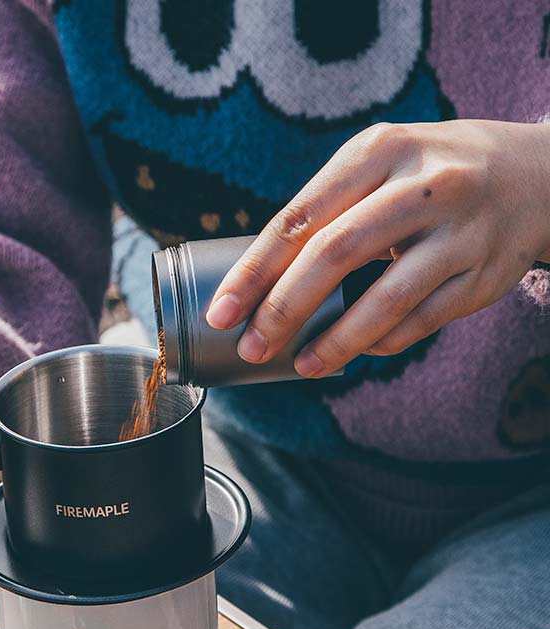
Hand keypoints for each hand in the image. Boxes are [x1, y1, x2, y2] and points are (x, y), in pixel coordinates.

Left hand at [206, 120, 549, 375]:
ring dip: (336, 341)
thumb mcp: (378, 165)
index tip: (221, 312)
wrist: (534, 174)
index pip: (300, 217)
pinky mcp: (485, 274)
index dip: (254, 271)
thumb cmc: (426, 175)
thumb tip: (258, 284)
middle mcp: (425, 184)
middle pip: (337, 254)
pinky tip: (356, 352)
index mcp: (380, 150)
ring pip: (386, 298)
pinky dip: (382, 342)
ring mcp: (462, 231)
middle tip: (253, 347)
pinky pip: (422, 320)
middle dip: (284, 309)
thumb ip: (326, 211)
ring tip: (302, 366)